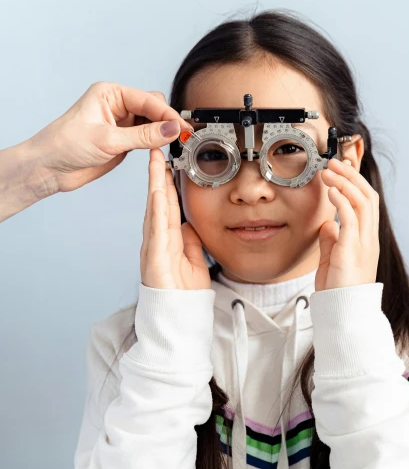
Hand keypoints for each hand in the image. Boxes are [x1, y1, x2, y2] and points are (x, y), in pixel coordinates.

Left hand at [25, 82, 192, 195]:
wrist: (49, 169)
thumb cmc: (65, 145)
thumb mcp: (108, 140)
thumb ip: (143, 136)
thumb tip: (172, 129)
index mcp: (110, 94)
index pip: (147, 101)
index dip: (167, 114)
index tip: (182, 128)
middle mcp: (117, 106)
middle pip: (154, 108)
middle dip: (167, 121)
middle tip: (181, 137)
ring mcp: (121, 125)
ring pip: (153, 124)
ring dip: (163, 133)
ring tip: (175, 144)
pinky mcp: (123, 142)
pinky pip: (147, 139)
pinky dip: (156, 144)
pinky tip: (163, 150)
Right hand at [140, 148, 210, 289]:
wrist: (178, 318)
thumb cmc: (184, 294)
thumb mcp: (194, 260)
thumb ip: (191, 240)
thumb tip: (189, 223)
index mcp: (168, 239)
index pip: (167, 205)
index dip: (167, 183)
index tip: (168, 162)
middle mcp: (157, 240)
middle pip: (157, 201)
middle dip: (157, 175)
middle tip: (157, 150)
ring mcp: (154, 248)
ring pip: (154, 209)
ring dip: (154, 184)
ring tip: (155, 161)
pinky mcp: (154, 258)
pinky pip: (156, 229)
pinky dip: (156, 209)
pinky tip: (156, 192)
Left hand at [315, 156, 379, 290]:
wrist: (344, 313)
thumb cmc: (338, 290)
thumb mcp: (333, 260)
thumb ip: (332, 241)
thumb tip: (327, 224)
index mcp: (367, 240)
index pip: (367, 203)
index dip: (356, 183)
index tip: (341, 169)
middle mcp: (369, 239)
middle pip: (368, 197)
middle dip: (351, 176)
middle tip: (334, 162)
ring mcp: (364, 244)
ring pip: (362, 203)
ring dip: (345, 183)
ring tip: (329, 171)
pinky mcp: (353, 250)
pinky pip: (351, 219)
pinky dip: (342, 202)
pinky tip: (331, 192)